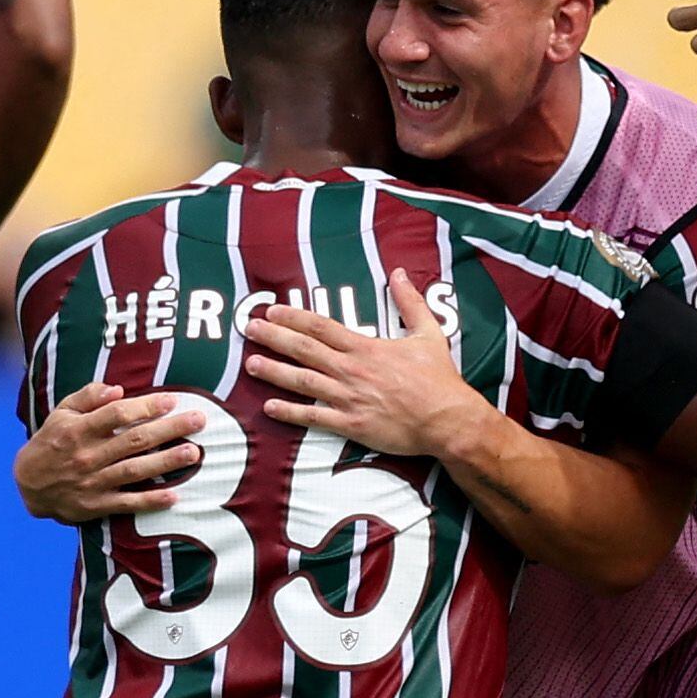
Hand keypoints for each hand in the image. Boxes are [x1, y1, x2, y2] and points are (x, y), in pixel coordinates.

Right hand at [14, 382, 206, 521]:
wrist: (28, 485)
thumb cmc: (51, 441)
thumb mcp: (61, 412)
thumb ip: (88, 396)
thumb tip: (117, 388)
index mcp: (78, 430)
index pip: (116, 415)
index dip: (145, 407)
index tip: (172, 400)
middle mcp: (87, 456)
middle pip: (134, 441)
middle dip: (169, 429)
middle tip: (199, 420)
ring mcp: (93, 482)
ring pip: (135, 470)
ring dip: (166, 462)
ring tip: (194, 452)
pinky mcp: (97, 505)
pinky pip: (127, 503)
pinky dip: (151, 501)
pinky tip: (175, 495)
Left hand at [243, 274, 484, 457]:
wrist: (447, 419)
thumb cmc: (439, 379)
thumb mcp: (428, 333)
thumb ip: (410, 303)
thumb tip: (400, 273)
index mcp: (365, 348)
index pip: (321, 327)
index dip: (293, 317)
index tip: (271, 311)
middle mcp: (351, 370)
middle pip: (304, 350)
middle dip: (273, 338)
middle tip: (249, 329)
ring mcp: (348, 398)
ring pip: (302, 382)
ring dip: (274, 372)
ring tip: (251, 364)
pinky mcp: (351, 424)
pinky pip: (315, 417)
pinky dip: (291, 412)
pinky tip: (270, 407)